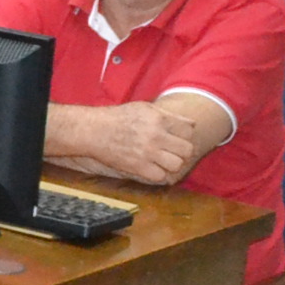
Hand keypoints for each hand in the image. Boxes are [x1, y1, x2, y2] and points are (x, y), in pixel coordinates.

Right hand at [58, 99, 203, 184]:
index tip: (175, 137)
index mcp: (159, 119)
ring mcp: (147, 153)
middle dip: (182, 151)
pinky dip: (158, 174)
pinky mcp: (138, 167)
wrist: (93, 131)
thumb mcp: (144, 108)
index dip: (184, 134)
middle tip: (172, 151)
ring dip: (172, 164)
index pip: (189, 130)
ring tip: (163, 161)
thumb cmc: (118, 118)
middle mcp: (156, 136)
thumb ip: (168, 115)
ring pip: (177, 164)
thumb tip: (191, 124)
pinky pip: (161, 176)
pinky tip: (151, 168)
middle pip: (187, 149)